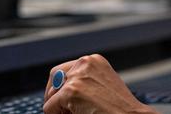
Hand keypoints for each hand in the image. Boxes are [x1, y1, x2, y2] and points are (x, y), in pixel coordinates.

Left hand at [43, 54, 157, 113]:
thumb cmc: (120, 109)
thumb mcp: (103, 86)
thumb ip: (85, 83)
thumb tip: (61, 91)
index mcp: (94, 61)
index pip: (65, 69)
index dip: (61, 87)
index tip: (62, 100)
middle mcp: (85, 63)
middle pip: (54, 76)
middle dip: (54, 94)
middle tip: (60, 109)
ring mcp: (77, 77)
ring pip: (52, 94)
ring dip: (57, 106)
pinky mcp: (71, 91)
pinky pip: (50, 107)